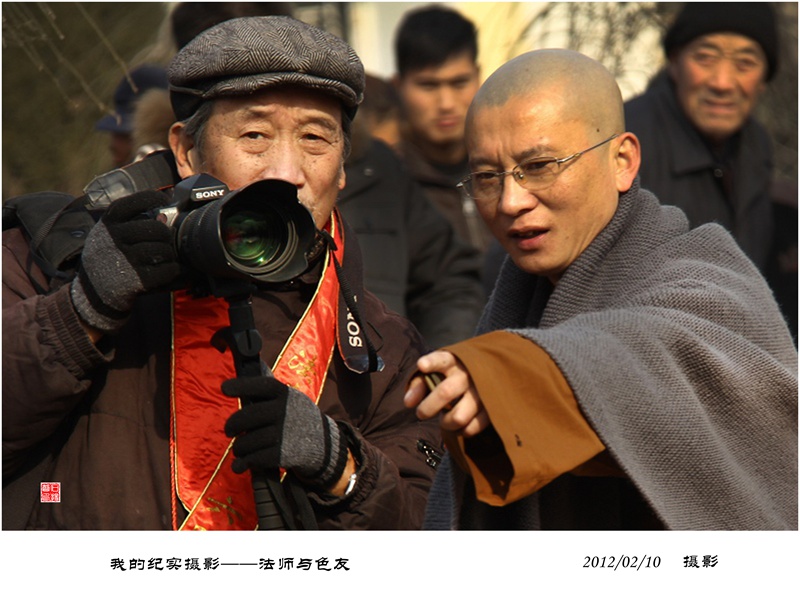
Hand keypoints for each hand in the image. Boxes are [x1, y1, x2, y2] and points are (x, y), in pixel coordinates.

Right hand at [70, 191, 179, 332]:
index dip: (154, 198)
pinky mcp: (136, 279)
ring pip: (164, 249)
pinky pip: (168, 269)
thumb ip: (133, 224)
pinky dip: (172, 270)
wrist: (92, 295)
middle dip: (166, 235)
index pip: (135, 202)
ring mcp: (125, 259)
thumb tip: (164, 217)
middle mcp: (114, 238)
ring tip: (164, 258)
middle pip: (157, 229)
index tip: (165, 201)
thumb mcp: (110, 237)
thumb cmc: (107, 260)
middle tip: (165, 241)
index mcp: (108, 223)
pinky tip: (168, 270)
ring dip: (170, 255)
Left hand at [223, 376, 348, 489]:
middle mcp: (285, 411)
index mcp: (286, 394)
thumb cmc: (299, 417)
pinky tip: (240, 464)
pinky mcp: (282, 454)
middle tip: (229, 430)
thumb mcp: (291, 398)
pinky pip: (254, 458)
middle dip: (232, 424)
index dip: (242, 385)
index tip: (224, 388)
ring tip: (239, 448)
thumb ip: (272, 387)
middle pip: (248, 415)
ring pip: (248, 440)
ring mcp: (284, 433)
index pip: (262, 385)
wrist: (324, 445)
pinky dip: (243, 463)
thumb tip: (256, 362)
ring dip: (239, 447)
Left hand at [404, 350, 489, 437]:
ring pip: (459, 417)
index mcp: (452, 361)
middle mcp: (467, 374)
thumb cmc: (452, 375)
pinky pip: (472, 427)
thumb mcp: (435, 373)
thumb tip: (408, 403)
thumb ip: (419, 385)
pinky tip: (458, 425)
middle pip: (445, 392)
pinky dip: (461, 431)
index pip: (441, 359)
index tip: (421, 365)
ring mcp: (481, 391)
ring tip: (444, 420)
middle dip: (428, 408)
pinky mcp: (491, 408)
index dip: (431, 362)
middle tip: (421, 414)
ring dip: (446, 423)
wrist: (488, 372)